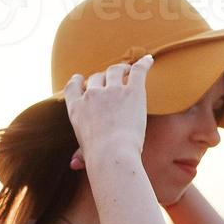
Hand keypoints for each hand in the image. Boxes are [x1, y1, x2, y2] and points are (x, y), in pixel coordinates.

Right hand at [66, 53, 152, 170]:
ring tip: (127, 70)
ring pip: (115, 70)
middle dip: (103, 78)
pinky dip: (144, 63)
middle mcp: (92, 95)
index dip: (79, 81)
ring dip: (121, 69)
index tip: (82, 79)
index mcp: (76, 108)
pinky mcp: (133, 91)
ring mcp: (112, 91)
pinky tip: (149, 60)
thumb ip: (80, 153)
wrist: (112, 154)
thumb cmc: (98, 158)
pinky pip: (138, 70)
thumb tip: (73, 164)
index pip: (73, 86)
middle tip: (112, 81)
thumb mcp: (85, 152)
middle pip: (96, 77)